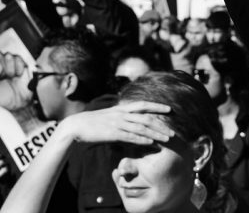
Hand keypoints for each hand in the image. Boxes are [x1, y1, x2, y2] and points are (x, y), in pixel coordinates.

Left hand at [0, 49, 32, 112]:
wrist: (18, 103)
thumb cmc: (1, 96)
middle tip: (0, 73)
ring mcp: (9, 62)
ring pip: (7, 55)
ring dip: (8, 67)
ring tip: (10, 76)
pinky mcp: (20, 63)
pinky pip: (18, 59)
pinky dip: (18, 68)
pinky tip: (17, 75)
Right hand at [58, 100, 173, 145]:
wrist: (76, 126)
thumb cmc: (93, 123)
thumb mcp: (109, 116)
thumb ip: (121, 117)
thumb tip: (130, 121)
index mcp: (121, 108)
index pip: (143, 105)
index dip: (157, 107)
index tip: (169, 109)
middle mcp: (122, 114)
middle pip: (146, 118)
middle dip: (161, 125)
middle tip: (173, 132)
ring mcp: (118, 123)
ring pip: (141, 127)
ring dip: (156, 133)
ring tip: (167, 139)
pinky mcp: (113, 133)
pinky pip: (130, 136)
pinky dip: (142, 139)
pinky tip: (151, 143)